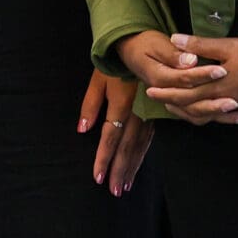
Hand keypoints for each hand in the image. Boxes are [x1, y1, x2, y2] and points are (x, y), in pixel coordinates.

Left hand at [80, 69, 151, 195]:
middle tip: (114, 191)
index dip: (104, 158)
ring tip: (125, 185)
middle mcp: (137, 112)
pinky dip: (142, 154)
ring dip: (132, 167)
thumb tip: (82, 130)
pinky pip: (148, 138)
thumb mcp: (98, 79)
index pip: (110, 137)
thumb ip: (89, 105)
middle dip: (120, 170)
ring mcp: (149, 114)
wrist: (142, 46)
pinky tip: (137, 165)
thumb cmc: (115, 62)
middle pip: (127, 147)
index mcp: (121, 103)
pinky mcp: (155, 113)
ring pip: (140, 146)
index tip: (98, 178)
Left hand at [146, 34, 237, 124]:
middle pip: (193, 106)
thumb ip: (199, 45)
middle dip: (173, 102)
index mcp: (215, 87)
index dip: (166, 92)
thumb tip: (174, 39)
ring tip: (178, 107)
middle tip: (156, 99)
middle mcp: (224, 101)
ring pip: (208, 114)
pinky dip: (212, 114)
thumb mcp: (225, 46)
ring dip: (191, 110)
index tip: (150, 90)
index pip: (184, 93)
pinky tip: (209, 111)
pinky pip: (225, 116)